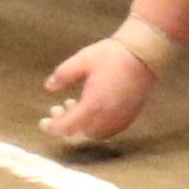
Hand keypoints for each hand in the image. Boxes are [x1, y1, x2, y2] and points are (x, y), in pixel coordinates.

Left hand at [42, 27, 160, 144]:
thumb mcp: (82, 60)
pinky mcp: (129, 118)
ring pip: (94, 133)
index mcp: (92, 106)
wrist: (144, 55)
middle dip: (66, 122)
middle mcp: (106, 118)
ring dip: (82, 124)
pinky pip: (109, 130)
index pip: (66, 127)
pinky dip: (96, 124)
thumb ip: (63, 75)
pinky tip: (94, 109)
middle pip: (79, 132)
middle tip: (59, 107)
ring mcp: (120, 120)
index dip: (52, 127)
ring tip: (77, 105)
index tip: (44, 122)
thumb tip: (49, 87)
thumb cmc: (113, 56)